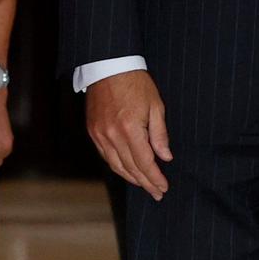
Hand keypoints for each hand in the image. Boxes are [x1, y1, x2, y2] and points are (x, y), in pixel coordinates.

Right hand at [86, 70, 171, 200]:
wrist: (109, 67)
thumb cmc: (136, 84)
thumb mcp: (155, 106)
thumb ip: (159, 134)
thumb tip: (165, 157)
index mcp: (130, 130)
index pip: (144, 162)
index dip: (155, 178)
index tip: (163, 188)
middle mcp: (112, 136)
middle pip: (130, 168)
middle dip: (145, 183)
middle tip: (157, 192)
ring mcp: (100, 135)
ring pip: (116, 165)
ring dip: (131, 178)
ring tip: (144, 185)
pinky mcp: (93, 131)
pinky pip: (106, 156)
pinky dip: (117, 166)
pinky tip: (127, 170)